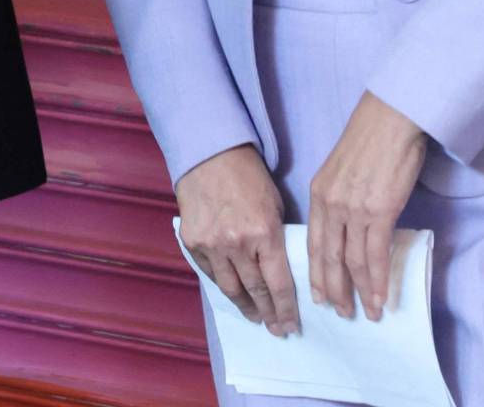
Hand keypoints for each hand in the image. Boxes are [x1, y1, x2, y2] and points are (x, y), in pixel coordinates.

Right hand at [175, 145, 300, 336]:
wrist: (209, 155)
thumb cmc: (249, 177)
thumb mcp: (274, 207)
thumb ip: (277, 240)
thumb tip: (280, 270)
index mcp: (264, 233)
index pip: (279, 284)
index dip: (287, 310)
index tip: (291, 326)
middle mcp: (237, 243)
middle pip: (256, 291)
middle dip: (269, 313)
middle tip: (277, 328)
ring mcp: (211, 243)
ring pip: (230, 287)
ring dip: (246, 306)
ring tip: (255, 317)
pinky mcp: (192, 240)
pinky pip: (209, 272)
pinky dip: (223, 285)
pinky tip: (233, 292)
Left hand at [307, 92, 426, 320]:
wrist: (390, 120)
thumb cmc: (371, 142)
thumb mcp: (341, 170)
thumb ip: (339, 197)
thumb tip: (349, 224)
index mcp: (318, 193)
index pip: (314, 242)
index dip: (315, 272)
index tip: (317, 294)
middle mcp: (330, 204)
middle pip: (327, 257)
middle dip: (333, 289)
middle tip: (339, 313)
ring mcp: (353, 209)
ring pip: (352, 261)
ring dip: (359, 292)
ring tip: (366, 314)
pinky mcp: (379, 211)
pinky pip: (375, 254)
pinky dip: (378, 280)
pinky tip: (381, 298)